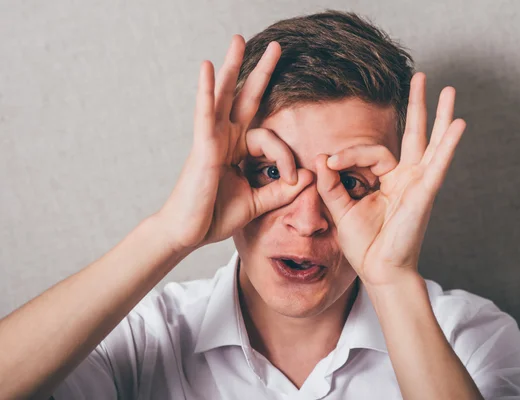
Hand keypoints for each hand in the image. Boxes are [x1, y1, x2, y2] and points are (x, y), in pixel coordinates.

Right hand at [157, 36, 311, 251]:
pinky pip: (205, 115)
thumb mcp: (257, 202)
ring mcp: (212, 140)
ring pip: (224, 96)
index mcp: (238, 150)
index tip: (294, 179)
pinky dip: (205, 91)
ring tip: (239, 40)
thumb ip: (281, 190)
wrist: (188, 234)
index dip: (286, 157)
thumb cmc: (215, 215)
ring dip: (232, 67)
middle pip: (245, 98)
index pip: (270, 138)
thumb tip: (309, 177)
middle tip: (277, 47)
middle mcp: (226, 139)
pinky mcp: (202, 148)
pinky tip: (207, 67)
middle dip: (261, 72)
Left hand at [315, 72, 465, 286]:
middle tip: (420, 77)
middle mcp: (406, 177)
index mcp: (388, 180)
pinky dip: (448, 145)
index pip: (371, 152)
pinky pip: (438, 165)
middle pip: (414, 134)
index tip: (328, 164)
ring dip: (440, 116)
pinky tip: (458, 124)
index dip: (347, 154)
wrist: (378, 270)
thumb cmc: (364, 244)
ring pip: (431, 143)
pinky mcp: (425, 193)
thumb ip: (331, 184)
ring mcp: (418, 183)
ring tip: (450, 90)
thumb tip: (321, 158)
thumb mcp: (341, 209)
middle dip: (417, 106)